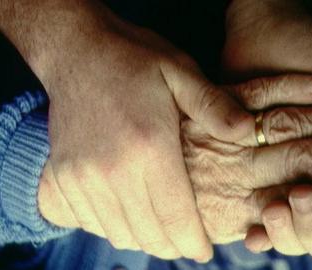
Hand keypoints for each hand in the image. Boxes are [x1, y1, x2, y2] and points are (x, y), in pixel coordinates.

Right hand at [35, 4, 267, 261]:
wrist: (76, 50)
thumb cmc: (134, 60)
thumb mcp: (181, 72)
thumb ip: (215, 107)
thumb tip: (249, 133)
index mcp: (149, 148)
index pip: (176, 219)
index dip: (194, 244)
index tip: (204, 252)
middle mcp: (112, 171)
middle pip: (149, 235)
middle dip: (173, 246)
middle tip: (186, 238)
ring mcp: (81, 177)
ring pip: (119, 234)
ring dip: (144, 237)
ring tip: (160, 224)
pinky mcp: (62, 177)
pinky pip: (89, 222)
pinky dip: (112, 226)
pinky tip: (127, 209)